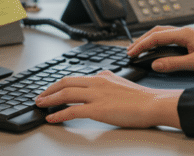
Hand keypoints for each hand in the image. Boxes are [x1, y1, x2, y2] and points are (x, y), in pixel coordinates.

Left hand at [35, 71, 182, 128]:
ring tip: (40, 105)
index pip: (75, 78)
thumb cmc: (142, 98)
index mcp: (103, 76)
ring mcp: (97, 95)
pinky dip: (59, 114)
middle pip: (66, 82)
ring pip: (66, 94)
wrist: (153, 103)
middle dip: (49, 90)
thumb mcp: (123, 82)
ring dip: (49, 99)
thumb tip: (101, 80)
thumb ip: (109, 81)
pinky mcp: (98, 109)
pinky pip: (72, 111)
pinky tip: (52, 118)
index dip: (60, 84)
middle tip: (40, 97)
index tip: (52, 90)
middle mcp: (97, 82)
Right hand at [127, 26, 193, 73]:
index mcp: (184, 34)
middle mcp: (184, 31)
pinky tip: (157, 48)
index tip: (131, 53)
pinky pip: (169, 36)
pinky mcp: (191, 38)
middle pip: (156, 31)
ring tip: (139, 49)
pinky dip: (158, 41)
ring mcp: (188, 33)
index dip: (141, 45)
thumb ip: (174, 64)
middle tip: (130, 51)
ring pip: (162, 32)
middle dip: (141, 41)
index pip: (156, 37)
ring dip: (149, 39)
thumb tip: (155, 64)